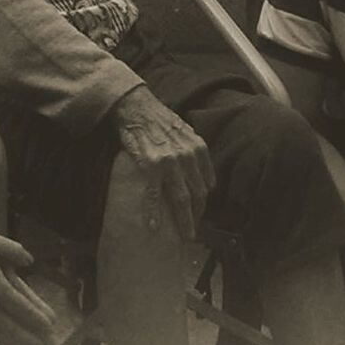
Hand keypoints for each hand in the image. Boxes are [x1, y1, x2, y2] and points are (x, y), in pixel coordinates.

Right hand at [113, 84, 215, 239]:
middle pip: (197, 195)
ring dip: (184, 221)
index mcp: (198, 149)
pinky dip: (154, 214)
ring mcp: (170, 163)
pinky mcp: (151, 167)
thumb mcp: (186, 132)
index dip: (204, 203)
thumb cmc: (161, 120)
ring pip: (181, 199)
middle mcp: (188, 157)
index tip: (200, 215)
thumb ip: (196, 154)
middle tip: (194, 233)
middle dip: (197, 216)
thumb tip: (207, 179)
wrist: (137, 107)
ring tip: (185, 237)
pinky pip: (154, 196)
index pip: (206, 184)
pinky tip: (154, 228)